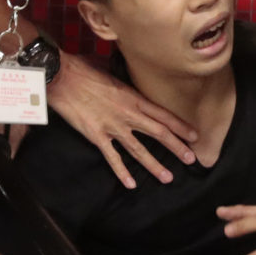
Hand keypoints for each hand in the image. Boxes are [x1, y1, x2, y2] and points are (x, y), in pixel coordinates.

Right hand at [48, 56, 197, 188]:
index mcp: (133, 96)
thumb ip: (125, 81)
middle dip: (177, 147)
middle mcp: (128, 113)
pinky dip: (122, 172)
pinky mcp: (97, 136)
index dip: (180, 126)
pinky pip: (113, 158)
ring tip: (168, 177)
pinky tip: (131, 184)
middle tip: (191, 159)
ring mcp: (113, 126)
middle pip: (158, 133)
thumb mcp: (112, 71)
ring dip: (155, 165)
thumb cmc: (84, 70)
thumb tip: (131, 79)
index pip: (163, 114)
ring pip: (139, 150)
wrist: (61, 77)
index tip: (194, 135)